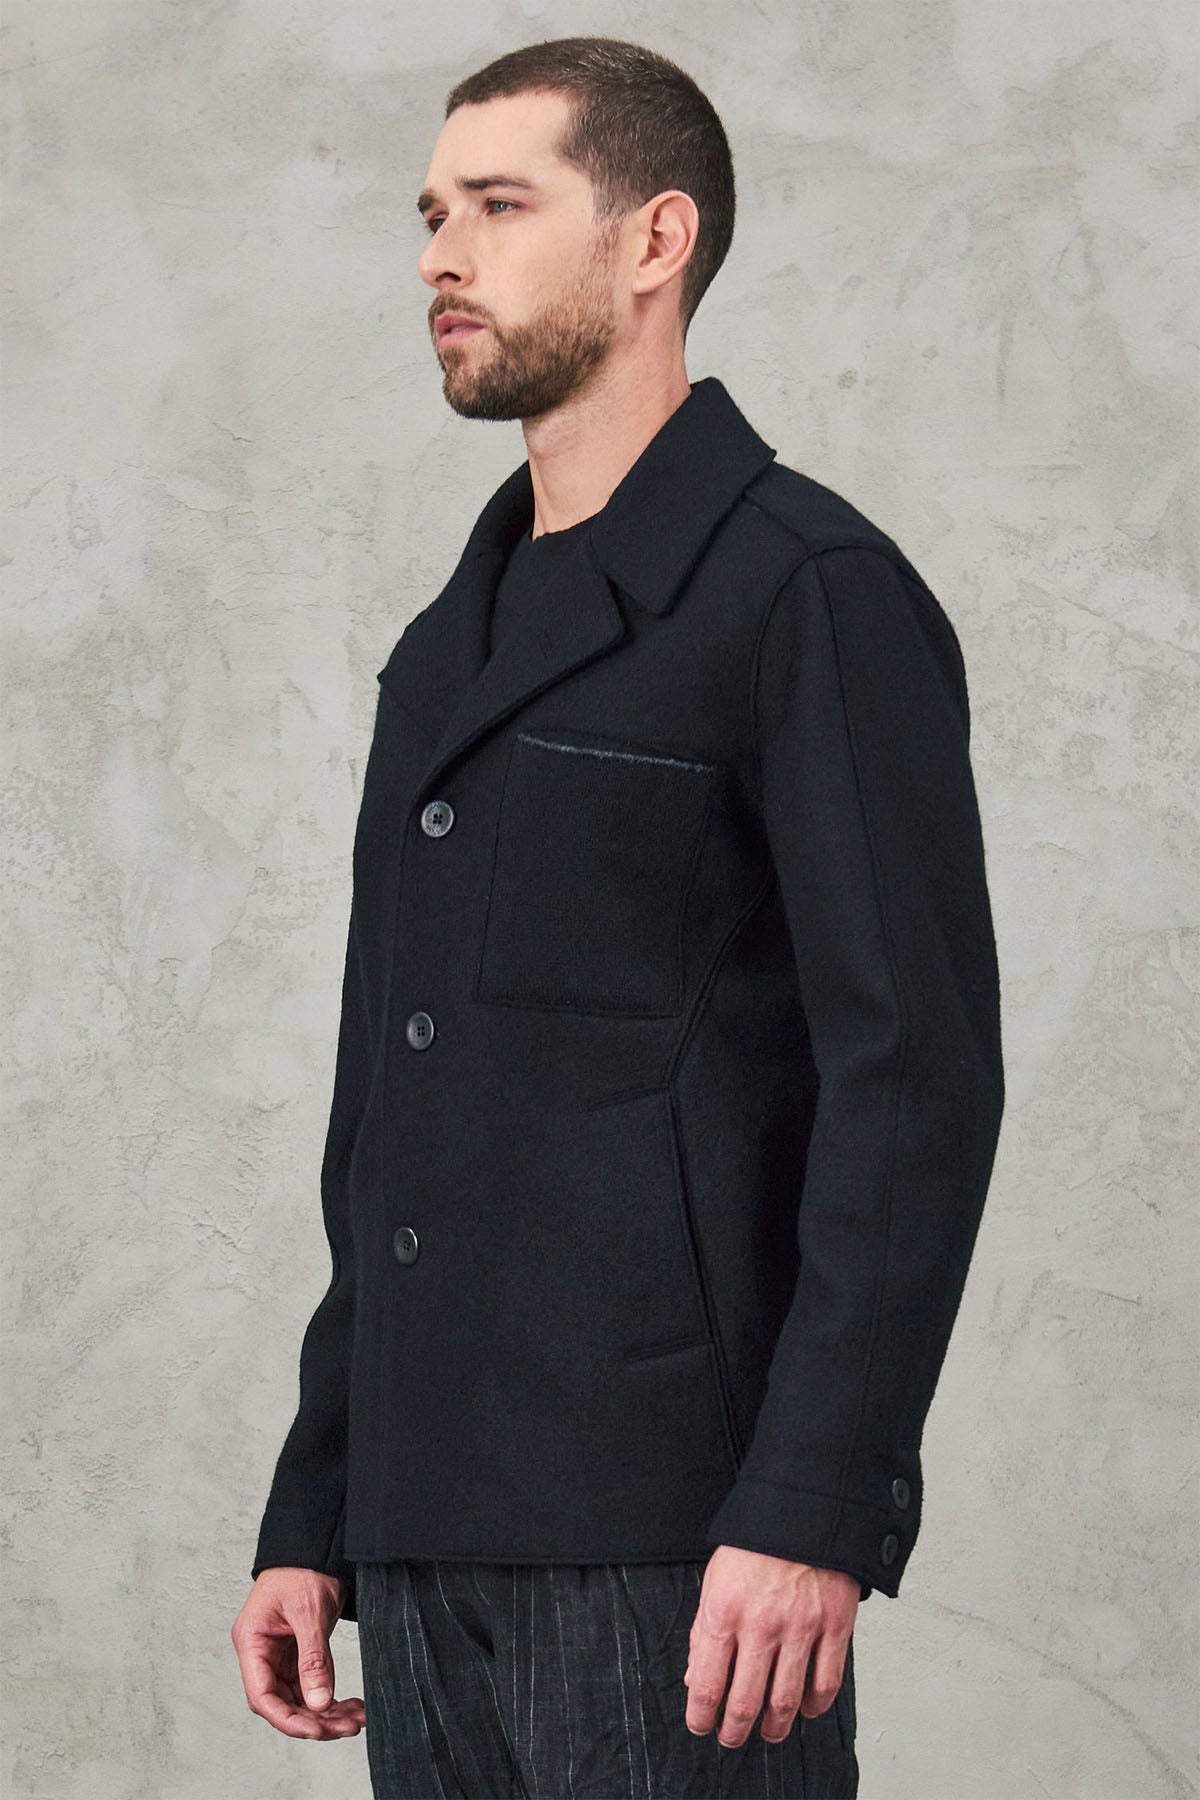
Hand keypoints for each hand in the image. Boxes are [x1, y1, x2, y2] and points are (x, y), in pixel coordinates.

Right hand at [232, 1568, 365, 1740]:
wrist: (315, 1547)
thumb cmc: (302, 1568)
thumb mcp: (309, 1612)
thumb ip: (313, 1659)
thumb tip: (318, 1704)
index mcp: (252, 1642)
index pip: (262, 1695)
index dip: (288, 1719)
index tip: (318, 1730)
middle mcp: (261, 1653)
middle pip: (282, 1703)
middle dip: (315, 1719)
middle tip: (348, 1727)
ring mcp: (279, 1656)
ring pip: (299, 1699)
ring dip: (326, 1713)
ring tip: (357, 1719)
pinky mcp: (297, 1654)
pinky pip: (311, 1685)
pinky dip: (330, 1697)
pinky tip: (352, 1706)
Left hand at [683, 1546, 857, 1746]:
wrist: (804, 1508)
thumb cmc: (755, 1544)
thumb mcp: (714, 1580)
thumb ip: (703, 1632)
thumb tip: (695, 1678)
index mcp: (724, 1611)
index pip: (707, 1684)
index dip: (701, 1716)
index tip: (700, 1725)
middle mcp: (761, 1624)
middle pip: (746, 1702)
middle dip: (735, 1731)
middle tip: (731, 1738)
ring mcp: (801, 1627)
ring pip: (786, 1701)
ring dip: (774, 1727)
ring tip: (768, 1732)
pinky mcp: (834, 1625)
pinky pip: (826, 1682)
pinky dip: (816, 1706)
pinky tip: (806, 1710)